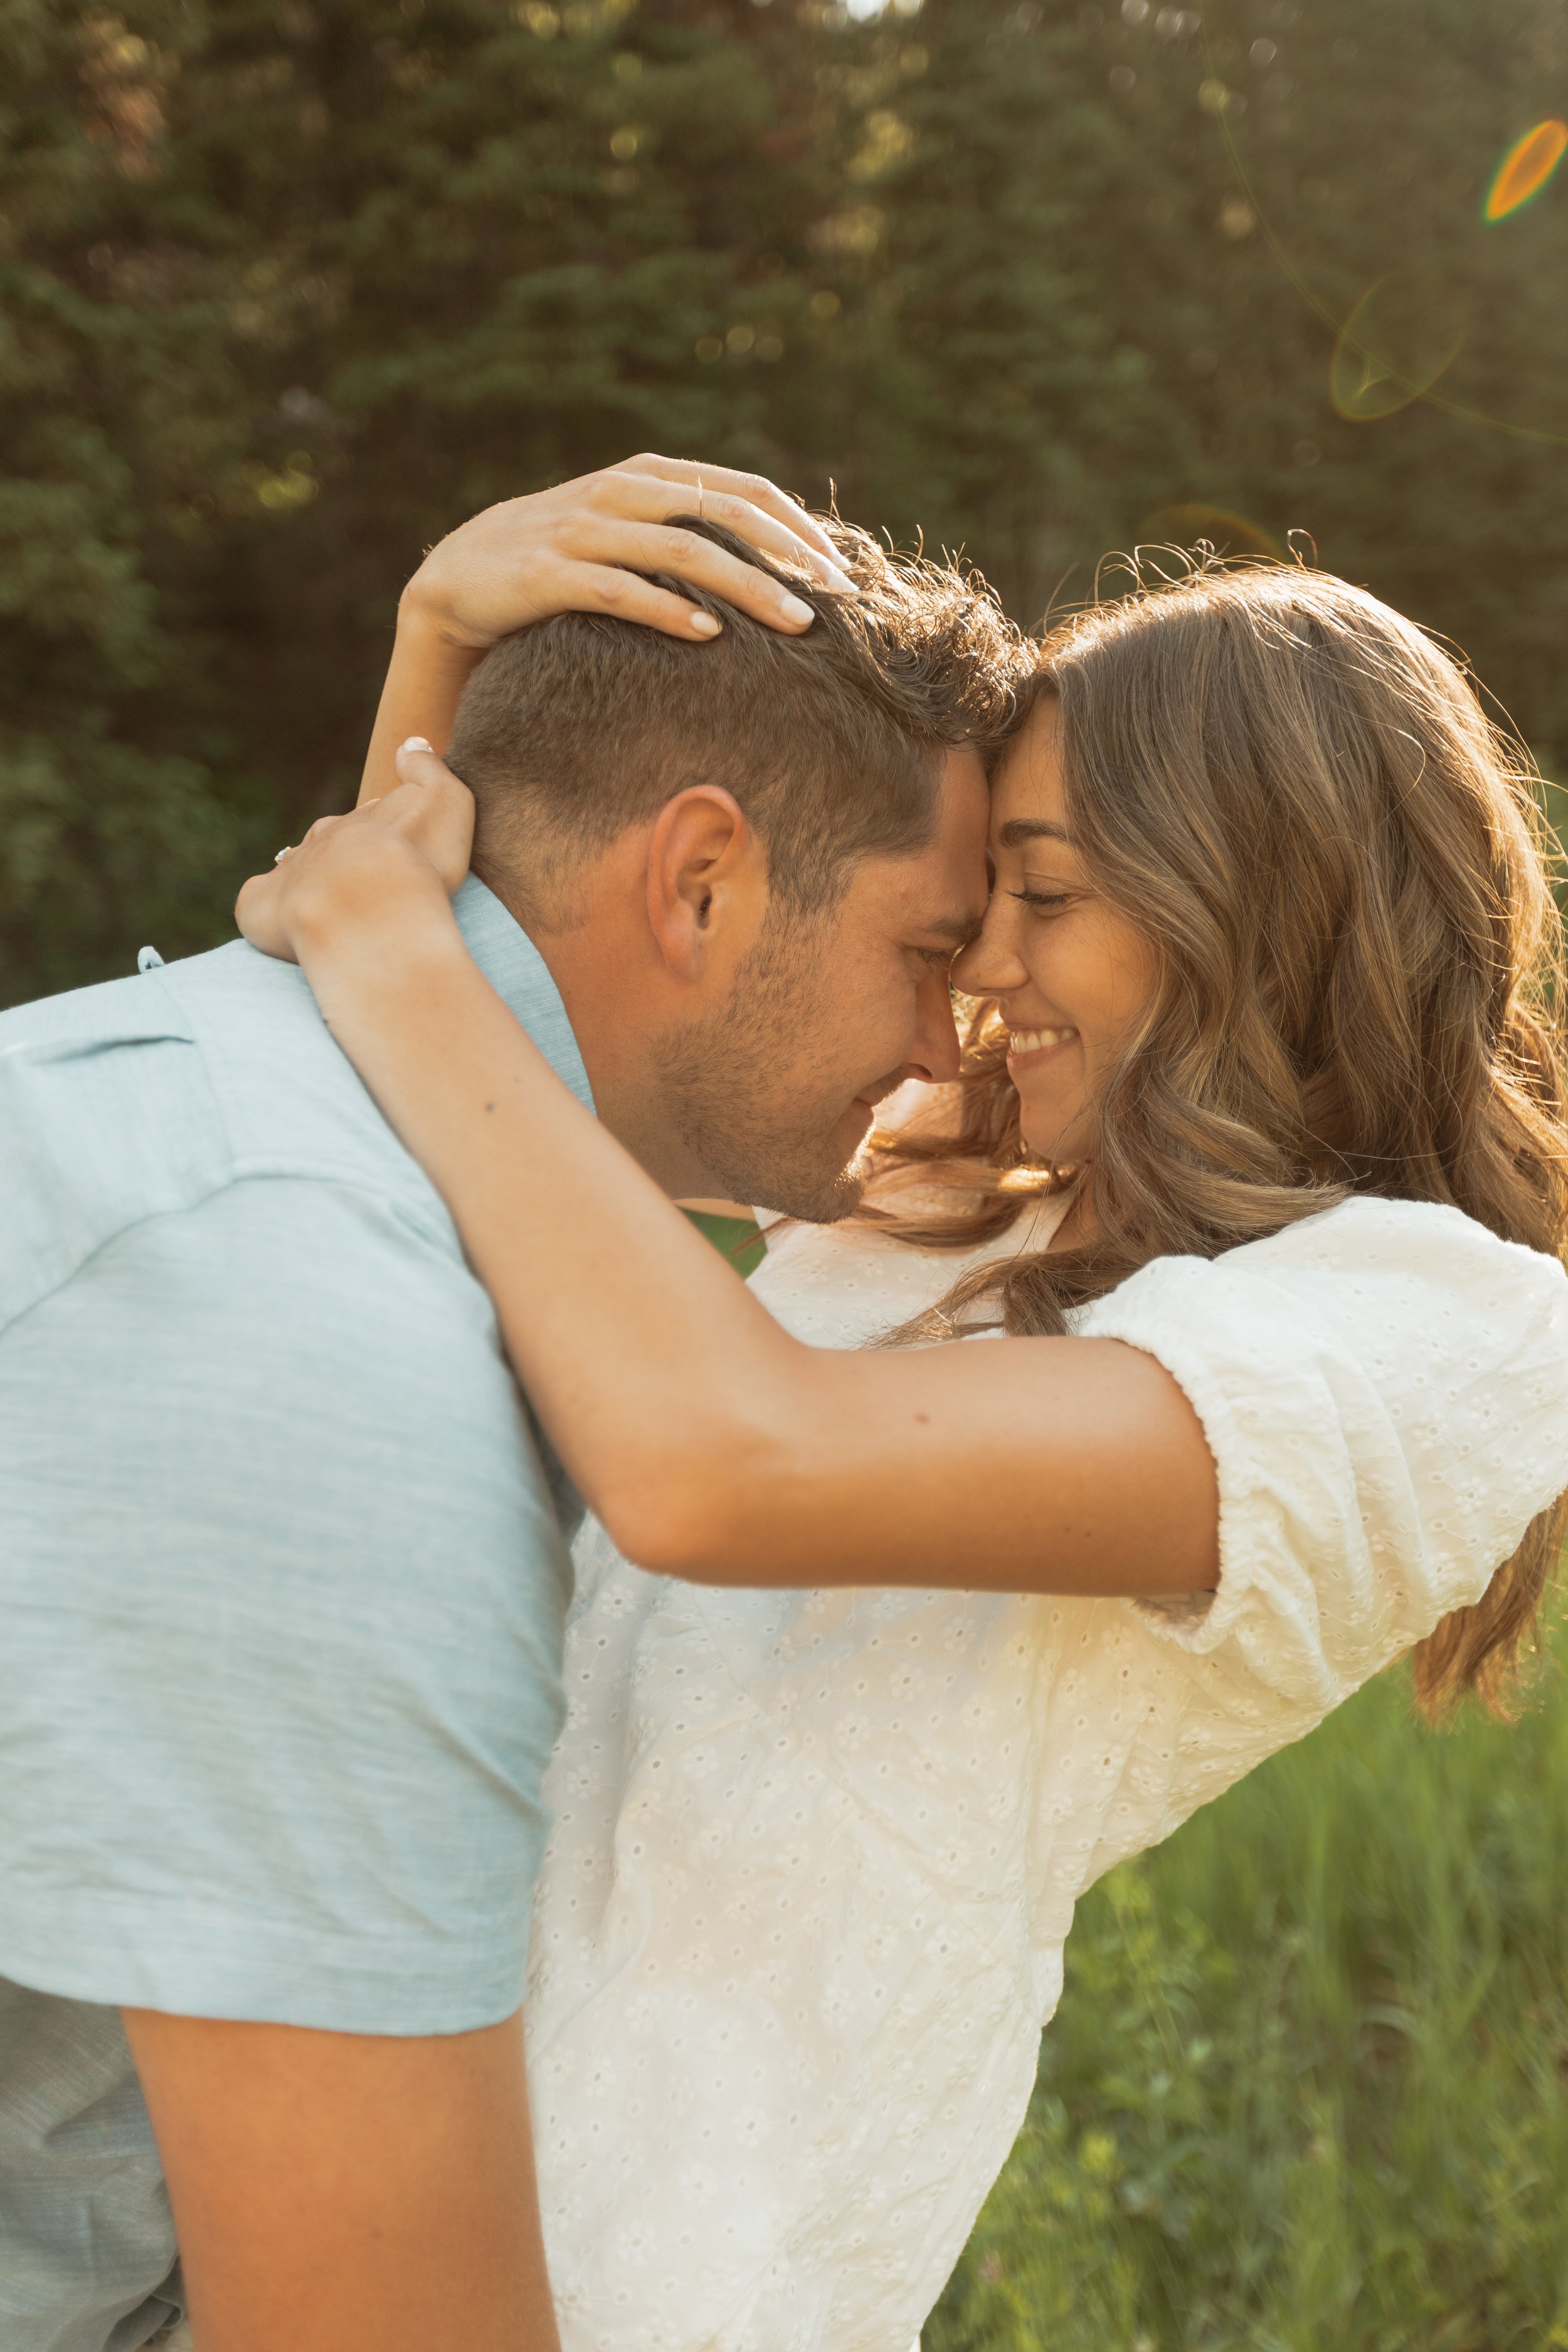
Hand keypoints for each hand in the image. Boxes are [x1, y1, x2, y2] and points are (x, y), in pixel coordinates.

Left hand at [240, 740, 471, 966]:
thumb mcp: (445, 802)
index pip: (371, 820)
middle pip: (331, 842)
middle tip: (365, 884)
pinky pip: (256, 904)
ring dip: (309, 883)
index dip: (386, 833)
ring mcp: (291, 874)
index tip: (401, 849)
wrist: (372, 905)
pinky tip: (278, 923)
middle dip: (344, 856)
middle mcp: (323, 842)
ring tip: (329, 908)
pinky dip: (265, 909)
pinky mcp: (262, 907)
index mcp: (362, 821)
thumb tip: (410, 743)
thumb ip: (428, 771)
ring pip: (296, 869)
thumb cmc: (418, 857)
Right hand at [402, 453, 855, 650]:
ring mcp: (582, 531)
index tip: (843, 570)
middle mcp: (619, 493)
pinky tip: (709, 634)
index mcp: (648, 477)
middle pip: (723, 514)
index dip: (798, 525)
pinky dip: (667, 610)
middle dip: (787, 556)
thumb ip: (684, 532)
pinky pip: (619, 590)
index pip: (743, 489)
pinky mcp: (548, 576)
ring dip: (745, 586)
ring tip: (795, 624)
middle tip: (836, 598)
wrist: (457, 579)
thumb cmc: (558, 562)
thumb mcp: (625, 532)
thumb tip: (770, 563)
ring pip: (681, 550)